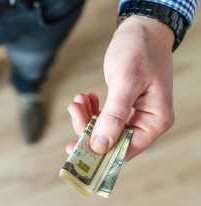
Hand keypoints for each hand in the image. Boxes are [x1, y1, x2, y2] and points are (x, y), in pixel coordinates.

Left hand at [67, 16, 174, 160]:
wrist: (142, 28)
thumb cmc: (140, 50)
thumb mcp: (126, 81)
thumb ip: (114, 115)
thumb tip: (101, 146)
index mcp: (155, 120)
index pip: (125, 149)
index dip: (99, 152)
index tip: (74, 148)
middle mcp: (146, 121)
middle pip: (112, 140)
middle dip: (88, 128)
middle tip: (74, 110)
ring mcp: (135, 114)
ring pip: (105, 129)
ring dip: (87, 117)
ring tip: (78, 100)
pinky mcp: (124, 105)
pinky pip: (104, 116)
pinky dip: (91, 109)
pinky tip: (85, 97)